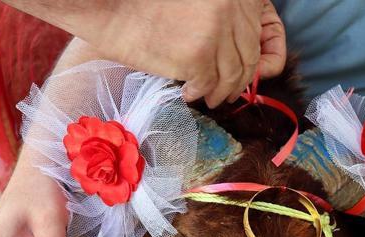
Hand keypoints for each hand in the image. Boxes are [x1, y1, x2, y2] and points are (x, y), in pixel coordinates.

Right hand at [89, 0, 285, 107]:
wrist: (112, 10)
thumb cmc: (148, 5)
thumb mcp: (196, 2)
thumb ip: (221, 18)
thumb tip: (239, 49)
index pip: (252, 33)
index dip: (249, 57)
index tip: (242, 70)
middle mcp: (229, 8)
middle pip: (247, 55)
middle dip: (239, 79)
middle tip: (228, 91)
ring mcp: (215, 32)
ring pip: (231, 75)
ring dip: (222, 91)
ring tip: (211, 98)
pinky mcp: (198, 56)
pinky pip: (208, 84)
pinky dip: (199, 93)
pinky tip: (188, 94)